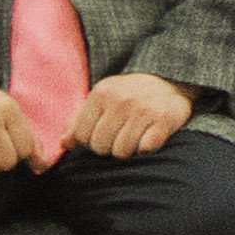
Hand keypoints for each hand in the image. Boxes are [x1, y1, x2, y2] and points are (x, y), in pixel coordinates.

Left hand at [69, 72, 197, 158]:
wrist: (169, 82)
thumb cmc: (128, 96)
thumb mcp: (101, 99)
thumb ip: (78, 120)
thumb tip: (64, 143)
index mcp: (101, 93)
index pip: (82, 135)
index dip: (89, 142)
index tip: (100, 136)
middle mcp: (121, 99)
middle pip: (100, 147)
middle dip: (107, 148)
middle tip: (118, 137)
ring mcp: (143, 109)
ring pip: (121, 152)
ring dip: (126, 150)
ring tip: (133, 137)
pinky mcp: (162, 120)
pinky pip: (144, 150)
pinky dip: (145, 148)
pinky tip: (147, 137)